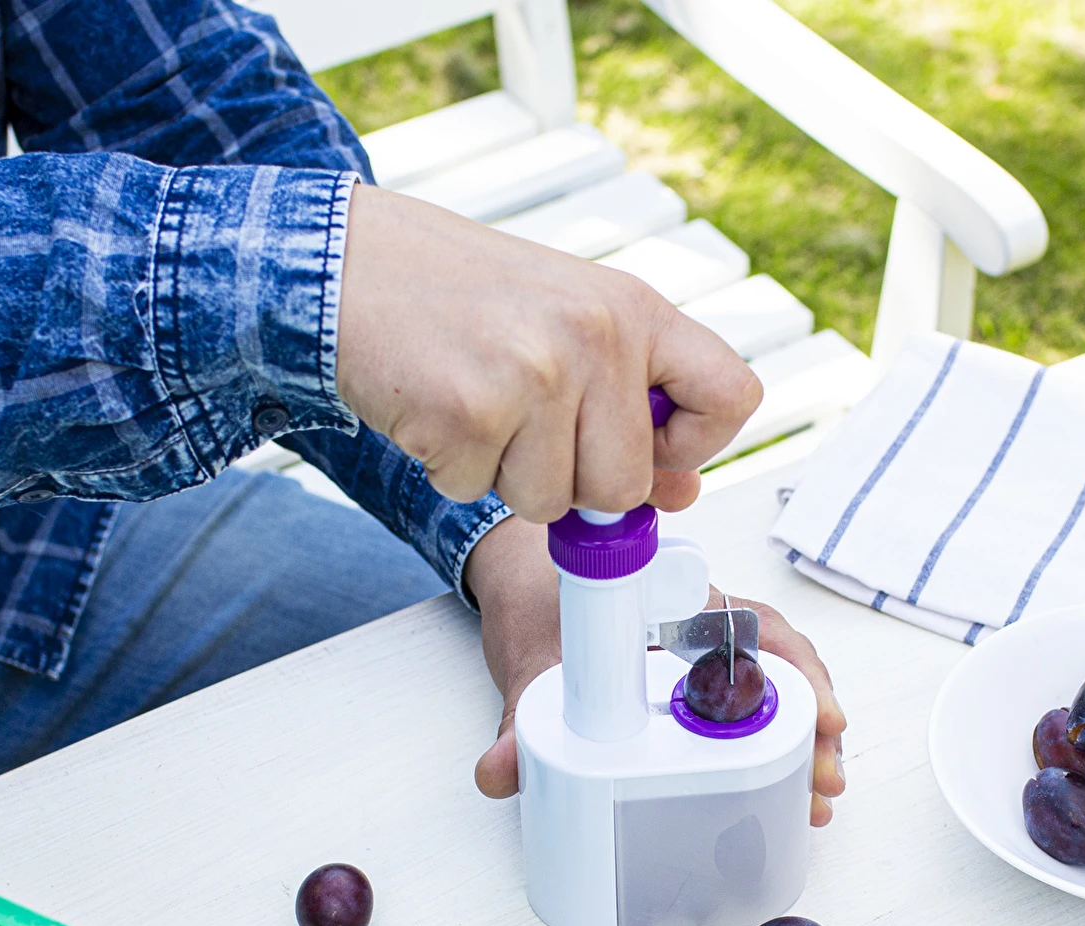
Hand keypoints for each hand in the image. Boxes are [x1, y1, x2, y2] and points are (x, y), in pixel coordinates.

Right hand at [336, 184, 761, 523]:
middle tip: (525, 427)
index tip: (655, 454)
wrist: (352, 265)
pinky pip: (477, 493)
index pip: (732, 397)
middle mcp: (595, 335)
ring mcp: (535, 375)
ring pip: (548, 502)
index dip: (698, 448)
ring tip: (477, 406)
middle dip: (571, 483)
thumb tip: (678, 491)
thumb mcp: (569, 327)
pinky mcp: (471, 413)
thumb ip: (630, 405)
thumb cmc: (459, 297)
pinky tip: (436, 409)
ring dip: (503, 477)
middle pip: (623, 487)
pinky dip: (449, 468)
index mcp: (634, 308)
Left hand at [465, 519, 846, 823]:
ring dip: (802, 746)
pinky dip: (773, 750)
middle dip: (813, 726)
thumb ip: (516, 725)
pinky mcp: (696, 690)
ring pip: (772, 694)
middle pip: (779, 669)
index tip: (821, 715)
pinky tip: (788, 793)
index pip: (755, 628)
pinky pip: (748, 711)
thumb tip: (498, 775)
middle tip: (823, 783)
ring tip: (817, 803)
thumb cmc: (540, 609)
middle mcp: (703, 626)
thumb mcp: (530, 667)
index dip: (795, 673)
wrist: (528, 596)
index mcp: (676, 602)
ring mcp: (704, 659)